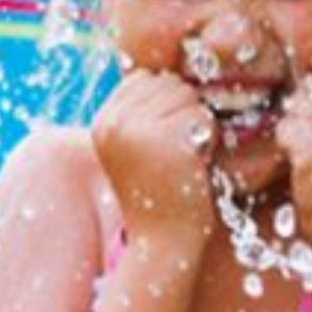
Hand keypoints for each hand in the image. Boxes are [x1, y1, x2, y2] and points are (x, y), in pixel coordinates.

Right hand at [91, 70, 217, 246]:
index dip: (166, 106)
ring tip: (183, 159)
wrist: (164, 243)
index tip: (161, 145)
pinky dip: (209, 138)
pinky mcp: (167, 142)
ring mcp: (139, 132)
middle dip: (183, 111)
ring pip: (187, 96)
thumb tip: (170, 69)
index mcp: (103, 122)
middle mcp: (114, 124)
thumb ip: (141, 109)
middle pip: (168, 83)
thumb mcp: (136, 146)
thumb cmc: (159, 192)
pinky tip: (194, 165)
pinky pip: (203, 117)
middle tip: (175, 155)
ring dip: (196, 124)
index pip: (146, 79)